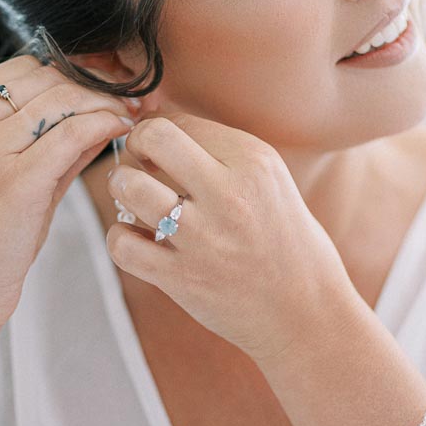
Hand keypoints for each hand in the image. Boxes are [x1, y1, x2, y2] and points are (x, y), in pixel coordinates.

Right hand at [0, 54, 140, 347]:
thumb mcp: (5, 176)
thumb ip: (45, 139)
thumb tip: (98, 107)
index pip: (22, 69)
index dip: (70, 72)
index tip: (106, 85)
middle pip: (45, 77)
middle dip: (94, 83)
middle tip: (132, 96)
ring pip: (62, 99)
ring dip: (106, 101)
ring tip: (132, 114)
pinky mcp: (12, 180)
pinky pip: (74, 133)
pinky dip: (105, 124)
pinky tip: (124, 131)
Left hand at [105, 112, 355, 364]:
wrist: (304, 309)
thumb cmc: (283, 239)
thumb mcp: (269, 180)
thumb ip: (220, 150)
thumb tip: (157, 116)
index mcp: (254, 162)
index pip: (180, 122)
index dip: (159, 130)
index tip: (161, 150)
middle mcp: (228, 194)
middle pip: (153, 138)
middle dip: (136, 146)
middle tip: (142, 164)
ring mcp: (203, 238)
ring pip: (128, 186)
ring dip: (122, 189)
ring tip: (138, 201)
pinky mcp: (181, 277)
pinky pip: (121, 243)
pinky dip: (121, 238)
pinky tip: (140, 240)